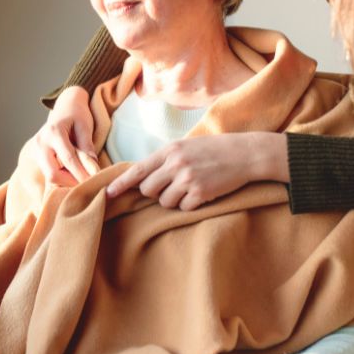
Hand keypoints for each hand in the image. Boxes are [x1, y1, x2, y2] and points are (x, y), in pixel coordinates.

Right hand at [32, 86, 99, 185]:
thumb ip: (87, 146)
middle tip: (87, 183)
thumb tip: (93, 169)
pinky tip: (73, 175)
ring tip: (82, 177)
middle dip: (70, 182)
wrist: (65, 106)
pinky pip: (48, 173)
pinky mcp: (37, 156)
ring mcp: (36, 150)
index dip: (82, 174)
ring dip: (66, 181)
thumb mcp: (85, 126)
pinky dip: (62, 177)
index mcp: (53, 132)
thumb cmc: (77, 114)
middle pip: (52, 174)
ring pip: (49, 176)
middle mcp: (40, 143)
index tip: (94, 182)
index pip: (68, 160)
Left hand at [105, 132, 287, 210]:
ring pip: (165, 202)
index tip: (108, 194)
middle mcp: (175, 164)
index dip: (121, 184)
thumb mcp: (186, 146)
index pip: (138, 170)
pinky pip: (184, 208)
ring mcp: (188, 179)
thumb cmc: (214, 149)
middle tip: (171, 186)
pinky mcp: (200, 193)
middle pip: (148, 190)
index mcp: (170, 150)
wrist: (245, 154)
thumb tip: (143, 177)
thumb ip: (166, 159)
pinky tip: (202, 193)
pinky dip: (190, 204)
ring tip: (190, 187)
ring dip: (174, 200)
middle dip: (155, 193)